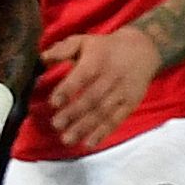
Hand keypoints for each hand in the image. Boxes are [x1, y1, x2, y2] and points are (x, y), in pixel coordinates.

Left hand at [38, 26, 164, 151]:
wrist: (143, 50)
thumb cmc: (105, 48)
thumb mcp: (84, 41)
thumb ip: (62, 50)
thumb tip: (41, 58)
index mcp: (97, 60)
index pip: (82, 76)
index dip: (68, 90)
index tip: (53, 102)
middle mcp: (111, 77)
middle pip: (92, 98)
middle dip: (73, 113)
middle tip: (56, 124)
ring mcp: (122, 92)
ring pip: (103, 112)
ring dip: (85, 127)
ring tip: (67, 139)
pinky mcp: (130, 103)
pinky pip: (117, 119)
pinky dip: (103, 132)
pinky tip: (89, 143)